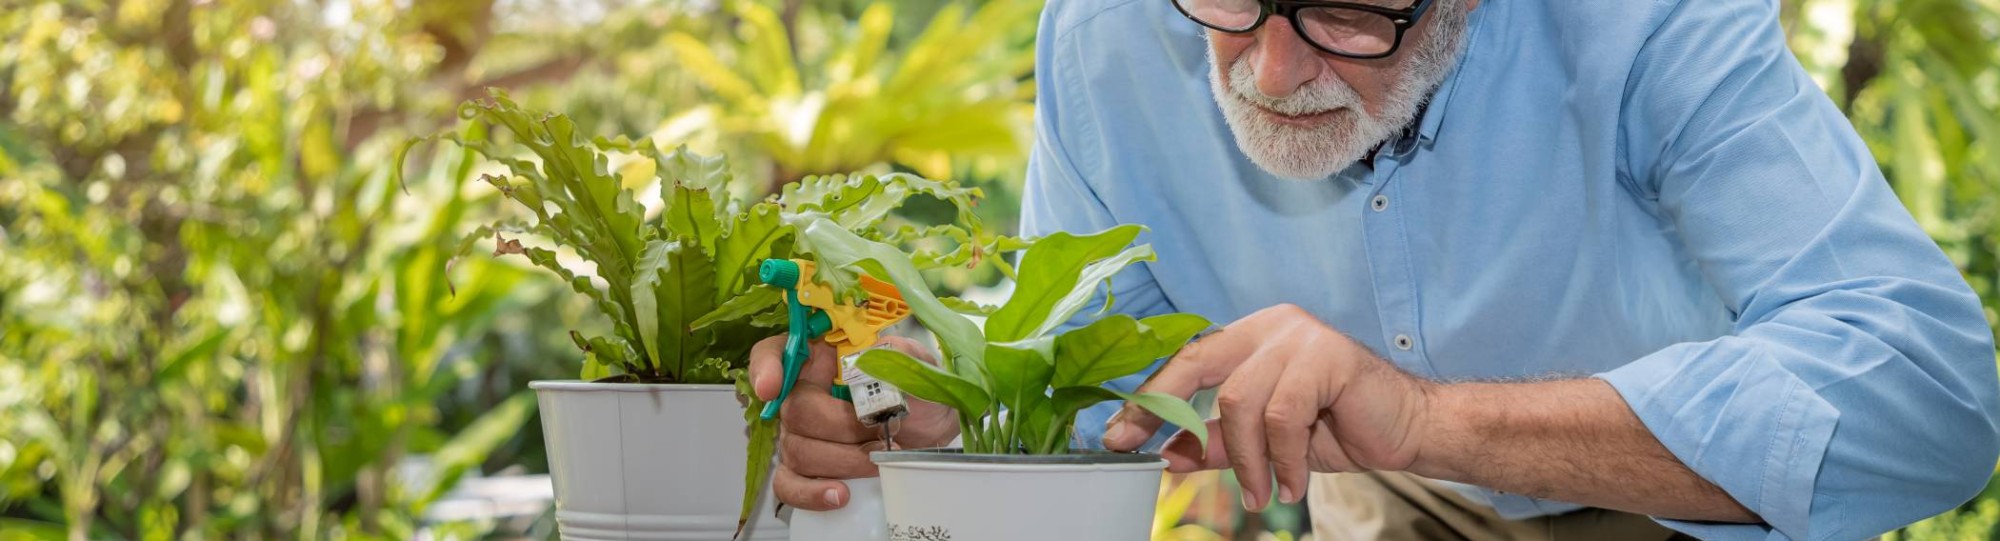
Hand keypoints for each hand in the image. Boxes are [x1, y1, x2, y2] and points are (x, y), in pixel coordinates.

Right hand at [748, 335, 958, 510]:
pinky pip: (789, 485)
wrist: (933, 433)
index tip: (772, 388)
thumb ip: (898, 353)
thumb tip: (874, 357)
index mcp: (822, 356)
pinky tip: (839, 494)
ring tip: (878, 459)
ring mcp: (801, 434)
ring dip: (842, 459)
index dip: (766, 367)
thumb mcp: (916, 363)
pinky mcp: (808, 470)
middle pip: (793, 410)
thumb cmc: (916, 394)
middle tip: (879, 430)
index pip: (775, 351)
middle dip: (840, 425)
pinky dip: (811, 493)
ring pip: (796, 450)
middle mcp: (803, 393)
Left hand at [1100, 304, 1436, 510]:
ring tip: (1263, 492)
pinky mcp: (1328, 355)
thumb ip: (1216, 442)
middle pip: (1198, 364)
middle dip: (1168, 413)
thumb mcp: (1263, 441)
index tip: (1119, 438)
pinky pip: (1282, 415)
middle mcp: (1271, 326)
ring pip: (1241, 401)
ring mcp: (1300, 335)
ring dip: (1248, 460)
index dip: (1150, 400)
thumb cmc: (1338, 428)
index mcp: (1250, 336)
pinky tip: (1292, 482)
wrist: (1408, 429)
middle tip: (1156, 459)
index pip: (1185, 361)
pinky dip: (1282, 458)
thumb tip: (1164, 454)